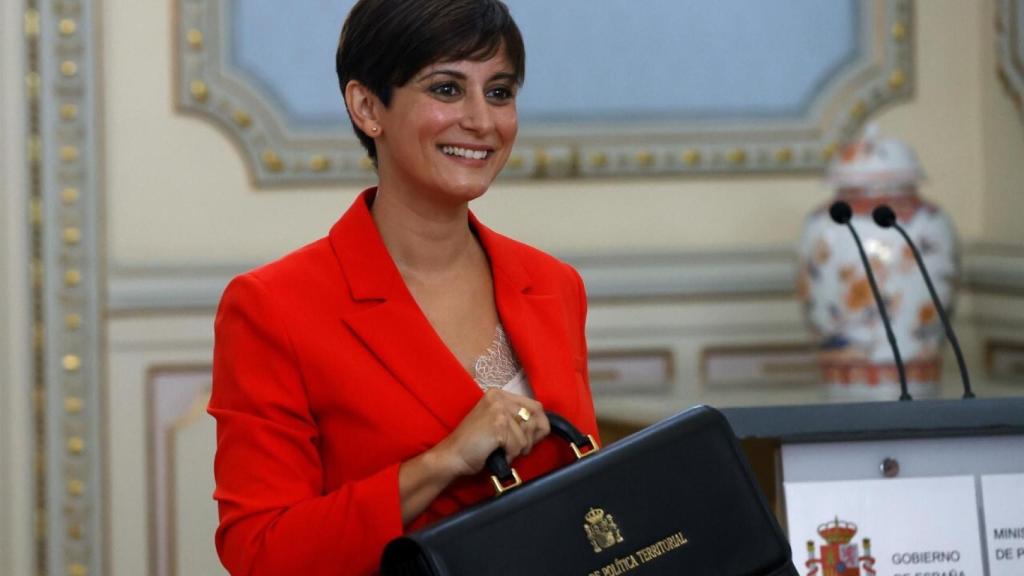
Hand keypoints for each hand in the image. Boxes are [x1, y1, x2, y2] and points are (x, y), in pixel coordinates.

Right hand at [432, 389, 549, 477]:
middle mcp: (499, 397)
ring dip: (516, 450)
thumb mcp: (498, 423)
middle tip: (516, 448)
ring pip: (526, 436)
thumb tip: (544, 426)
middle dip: (530, 438)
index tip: (529, 439)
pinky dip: (509, 455)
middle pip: (536, 418)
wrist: (452, 455)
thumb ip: (517, 419)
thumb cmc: (475, 444)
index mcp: (499, 394)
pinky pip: (517, 445)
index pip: (536, 406)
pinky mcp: (497, 425)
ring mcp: (498, 410)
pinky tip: (495, 453)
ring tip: (500, 450)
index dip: (538, 425)